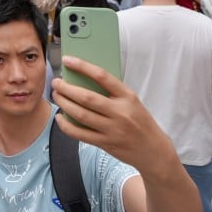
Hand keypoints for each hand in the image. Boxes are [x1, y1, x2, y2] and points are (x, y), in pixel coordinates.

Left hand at [52, 56, 172, 171]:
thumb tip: (83, 80)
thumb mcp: (132, 102)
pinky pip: (80, 134)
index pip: (102, 76)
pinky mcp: (105, 143)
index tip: (67, 60)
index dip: (82, 66)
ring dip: (64, 104)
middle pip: (87, 98)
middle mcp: (120, 112)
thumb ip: (112, 92)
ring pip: (81, 115)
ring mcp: (112, 129)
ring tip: (56, 96)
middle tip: (56, 83)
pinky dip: (66, 125)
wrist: (154, 151)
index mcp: (128, 96)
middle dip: (67, 88)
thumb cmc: (140, 121)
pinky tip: (60, 117)